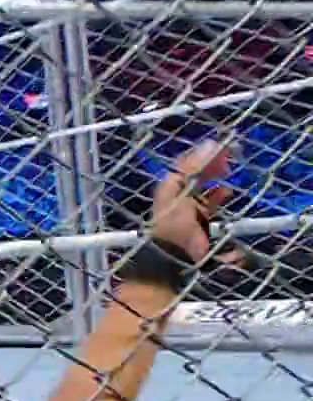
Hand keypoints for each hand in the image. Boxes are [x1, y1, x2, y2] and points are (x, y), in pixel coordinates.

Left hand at [149, 139, 231, 262]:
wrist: (173, 256)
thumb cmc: (174, 223)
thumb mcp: (180, 192)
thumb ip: (194, 169)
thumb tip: (210, 144)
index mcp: (170, 186)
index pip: (187, 163)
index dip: (203, 153)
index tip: (221, 146)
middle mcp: (178, 194)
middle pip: (196, 173)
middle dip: (211, 163)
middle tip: (229, 156)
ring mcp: (189, 207)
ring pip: (204, 186)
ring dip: (215, 177)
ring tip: (228, 169)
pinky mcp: (199, 220)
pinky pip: (210, 202)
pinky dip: (218, 195)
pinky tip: (226, 191)